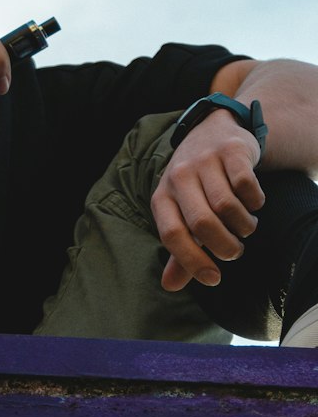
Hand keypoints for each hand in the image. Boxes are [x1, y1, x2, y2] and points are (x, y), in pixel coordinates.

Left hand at [150, 111, 264, 290]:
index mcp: (161, 197)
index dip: (193, 262)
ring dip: (243, 226)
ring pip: (227, 206)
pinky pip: (247, 185)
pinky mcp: (231, 151)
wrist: (213, 130)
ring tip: (245, 227)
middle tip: (234, 252)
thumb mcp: (180, 211)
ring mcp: (204, 161)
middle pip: (202, 223)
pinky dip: (255, 202)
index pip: (172, 235)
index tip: (214, 279)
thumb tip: (170, 286)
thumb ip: (179, 249)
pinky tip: (253, 204)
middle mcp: (179, 177)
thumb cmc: (195, 184)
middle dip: (224, 247)